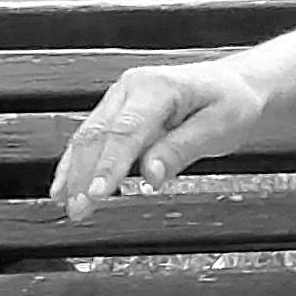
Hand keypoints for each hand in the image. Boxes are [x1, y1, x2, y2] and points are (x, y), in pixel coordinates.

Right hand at [49, 60, 262, 221]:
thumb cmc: (230, 103)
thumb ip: (181, 150)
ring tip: (69, 206)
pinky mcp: (115, 113)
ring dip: (74, 173)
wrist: (232, 85)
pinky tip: (63, 188)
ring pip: (87, 137)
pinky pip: (90, 139)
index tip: (97, 193)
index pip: (126, 130)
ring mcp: (119, 99)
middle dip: (84, 174)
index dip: (109, 164)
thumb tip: (150, 176)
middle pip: (98, 134)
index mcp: (156, 86)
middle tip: (79, 210)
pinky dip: (75, 165)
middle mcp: (130, 88)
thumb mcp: (219, 126)